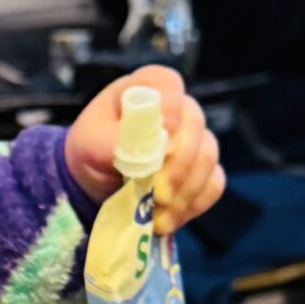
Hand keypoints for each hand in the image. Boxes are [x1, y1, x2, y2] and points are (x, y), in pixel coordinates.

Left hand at [64, 64, 224, 232]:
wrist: (93, 183)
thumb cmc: (91, 151)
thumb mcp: (91, 143)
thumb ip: (117, 140)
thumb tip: (153, 147)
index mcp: (146, 89)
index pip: (169, 84)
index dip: (170, 108)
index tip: (163, 139)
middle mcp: (176, 109)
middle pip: (195, 126)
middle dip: (177, 165)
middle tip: (157, 193)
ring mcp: (193, 139)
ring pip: (208, 158)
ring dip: (185, 190)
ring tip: (157, 212)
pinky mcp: (200, 170)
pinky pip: (213, 183)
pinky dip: (192, 204)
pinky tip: (167, 219)